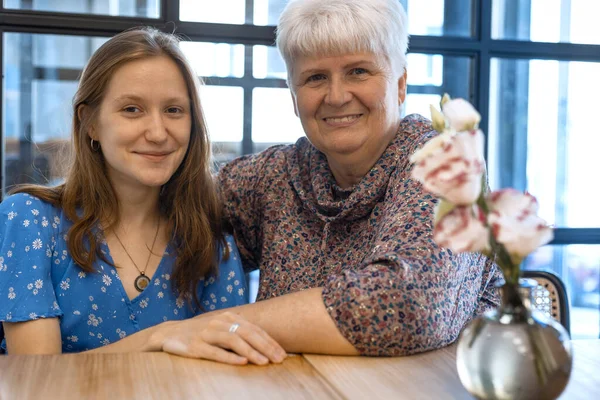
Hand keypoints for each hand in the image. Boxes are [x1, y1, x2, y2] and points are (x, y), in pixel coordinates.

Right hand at [158, 312, 286, 364]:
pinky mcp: (196, 346)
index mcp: (228, 317)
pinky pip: (215, 352)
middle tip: (279, 359)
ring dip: (251, 351)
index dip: (269, 341)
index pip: (254, 329)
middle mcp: (219, 323)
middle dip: (266, 347)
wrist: (169, 333)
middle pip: (247, 333)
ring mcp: (207, 333)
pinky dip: (230, 357)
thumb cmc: (201, 334)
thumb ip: (239, 332)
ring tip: (264, 362)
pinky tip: (242, 362)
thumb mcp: (221, 328)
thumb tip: (264, 344)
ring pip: (233, 341)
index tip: (282, 353)